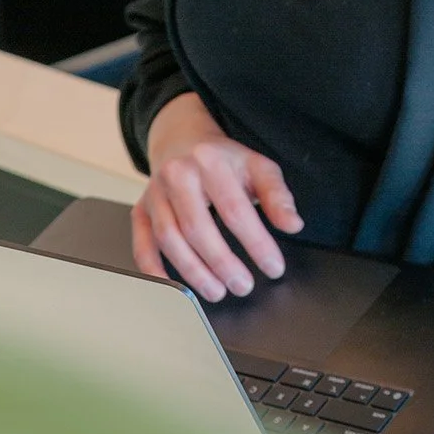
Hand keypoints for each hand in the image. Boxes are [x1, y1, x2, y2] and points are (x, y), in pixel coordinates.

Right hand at [131, 93, 302, 300]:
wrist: (182, 141)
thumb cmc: (223, 161)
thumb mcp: (257, 167)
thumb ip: (278, 195)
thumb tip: (293, 224)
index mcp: (210, 163)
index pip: (235, 210)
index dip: (256, 243)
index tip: (273, 267)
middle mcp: (177, 176)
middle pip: (197, 228)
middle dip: (222, 264)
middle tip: (244, 286)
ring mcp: (154, 194)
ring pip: (169, 239)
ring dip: (193, 272)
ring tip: (217, 291)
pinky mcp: (140, 210)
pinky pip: (142, 244)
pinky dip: (154, 270)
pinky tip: (174, 288)